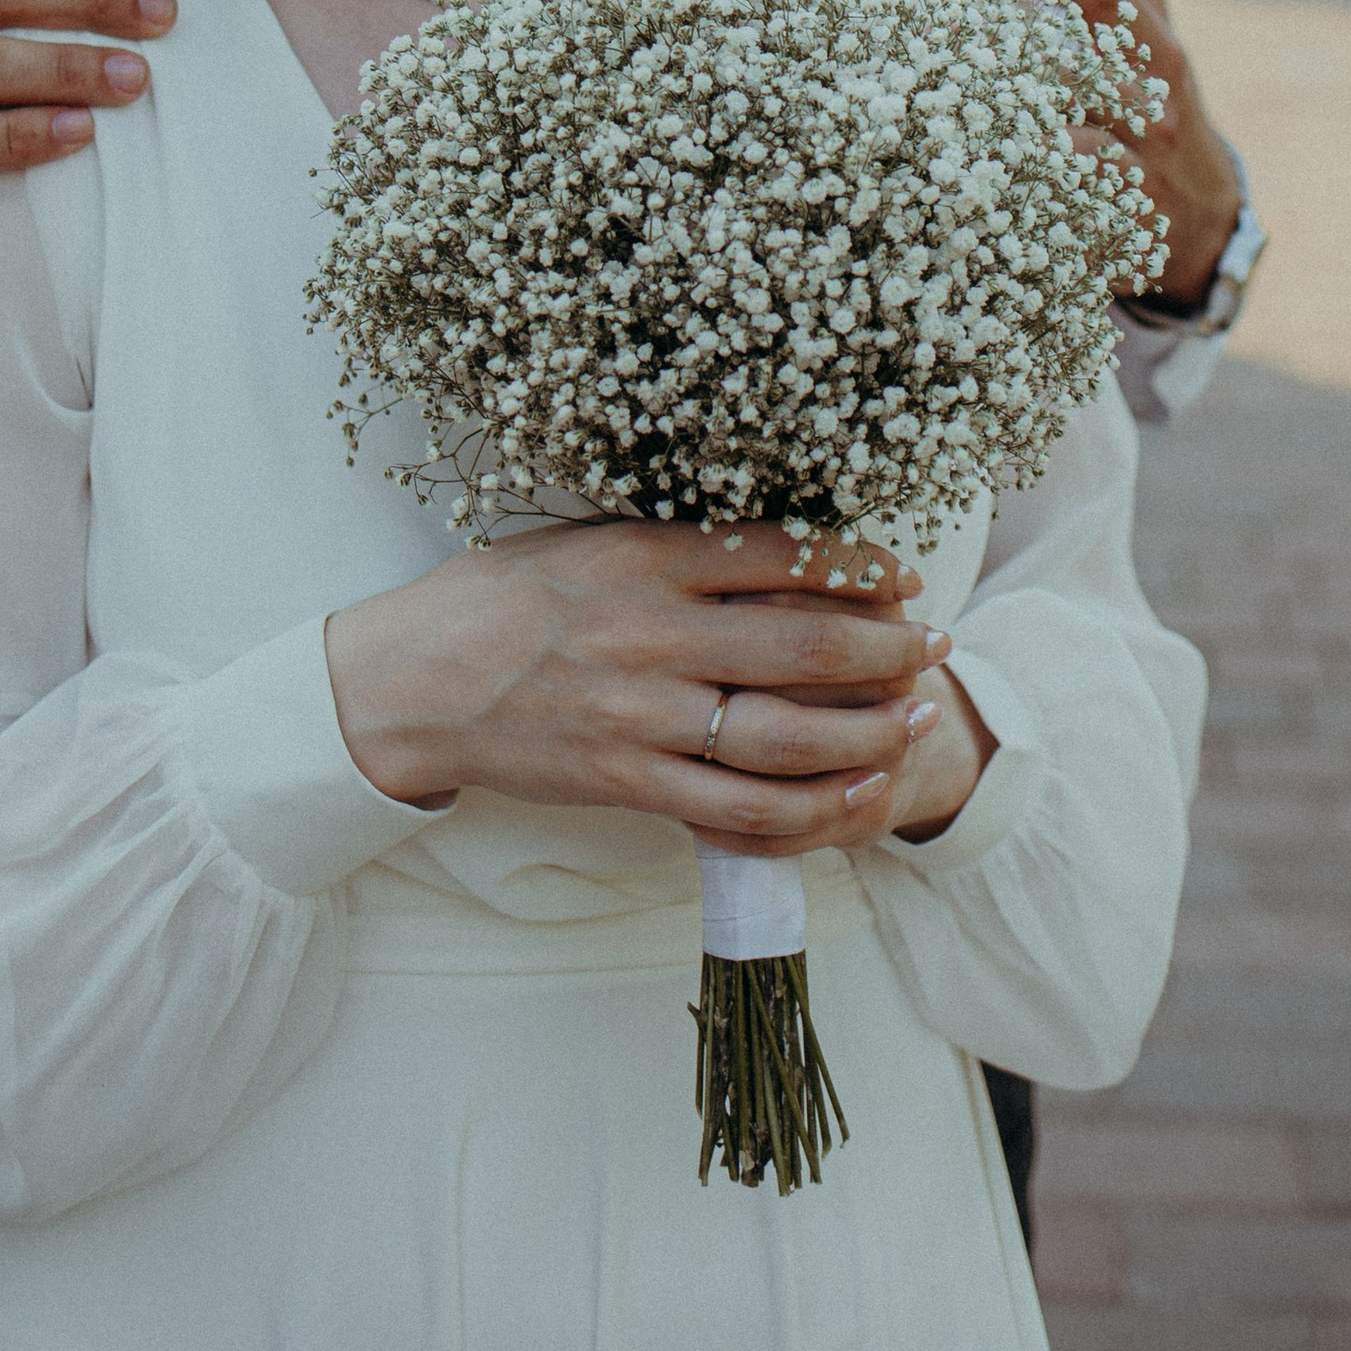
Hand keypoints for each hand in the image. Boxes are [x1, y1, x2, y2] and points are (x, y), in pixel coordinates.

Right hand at [324, 520, 943, 849]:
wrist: (413, 684)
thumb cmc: (501, 599)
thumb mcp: (586, 540)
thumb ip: (674, 546)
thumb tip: (778, 544)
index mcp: (642, 556)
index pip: (779, 553)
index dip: (858, 566)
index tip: (904, 575)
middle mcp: (649, 634)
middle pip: (802, 645)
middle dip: (887, 647)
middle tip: (937, 642)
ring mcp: (640, 717)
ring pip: (786, 735)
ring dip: (867, 729)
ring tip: (914, 716)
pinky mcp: (627, 784)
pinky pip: (739, 810)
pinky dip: (812, 806)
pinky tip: (856, 791)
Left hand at [975, 0, 1240, 306]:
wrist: (1201, 210)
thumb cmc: (1150, 86)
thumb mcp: (1137, 9)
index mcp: (1152, 34)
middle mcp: (1155, 94)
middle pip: (1089, 54)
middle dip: (1016, 31)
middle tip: (940, 8)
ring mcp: (1145, 161)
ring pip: (1084, 134)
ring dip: (1016, 116)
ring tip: (945, 93)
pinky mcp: (1128, 222)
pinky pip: (1080, 208)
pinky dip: (1035, 193)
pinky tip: (976, 177)